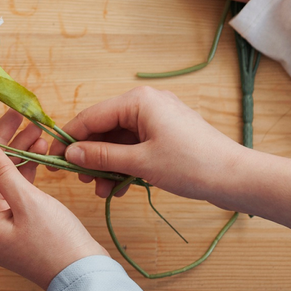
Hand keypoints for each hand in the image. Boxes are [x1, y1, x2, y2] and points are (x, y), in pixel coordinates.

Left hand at [0, 110, 107, 288]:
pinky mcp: (14, 217)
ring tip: (34, 129)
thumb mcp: (28, 203)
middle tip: (12, 115)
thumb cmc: (56, 246)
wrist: (85, 275)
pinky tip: (37, 149)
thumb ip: (2, 171)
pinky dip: (23, 166)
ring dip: (15, 151)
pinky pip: (11, 184)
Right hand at [51, 86, 240, 200]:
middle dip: (91, 155)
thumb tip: (71, 153)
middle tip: (80, 180)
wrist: (237, 178)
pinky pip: (135, 147)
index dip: (70, 137)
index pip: (92, 116)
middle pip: (104, 128)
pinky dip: (125, 165)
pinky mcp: (166, 135)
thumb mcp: (141, 162)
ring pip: (119, 141)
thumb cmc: (192, 165)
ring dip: (107, 165)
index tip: (53, 157)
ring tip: (101, 190)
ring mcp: (157, 119)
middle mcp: (146, 103)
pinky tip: (119, 188)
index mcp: (138, 101)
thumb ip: (103, 156)